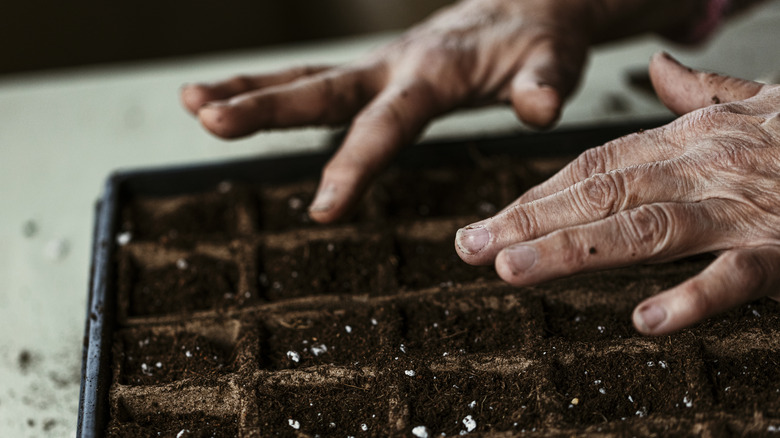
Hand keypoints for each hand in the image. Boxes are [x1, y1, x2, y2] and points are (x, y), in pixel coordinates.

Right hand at [181, 0, 609, 221]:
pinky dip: (271, 89)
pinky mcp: (375, 73)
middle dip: (265, 107)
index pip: (387, 123)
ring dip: (248, 91)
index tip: (321, 209)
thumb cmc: (540, 39)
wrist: (525, 6)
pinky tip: (230, 102)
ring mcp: (380, 67)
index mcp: (436, 73)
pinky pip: (316, 81)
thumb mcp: (554, 61)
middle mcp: (395, 65)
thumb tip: (540, 110)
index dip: (354, 165)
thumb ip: (543, 86)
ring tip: (190, 103)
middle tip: (207, 119)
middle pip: (322, 88)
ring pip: (305, 78)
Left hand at [455, 52, 779, 335]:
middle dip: (531, 221)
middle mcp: (706, 167)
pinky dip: (696, 297)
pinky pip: (740, 274)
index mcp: (692, 139)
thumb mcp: (759, 100)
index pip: (594, 165)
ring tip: (514, 272)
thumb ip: (701, 89)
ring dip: (576, 251)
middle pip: (601, 192)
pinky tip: (646, 321)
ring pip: (647, 228)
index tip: (487, 224)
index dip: (536, 195)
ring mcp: (747, 208)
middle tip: (471, 248)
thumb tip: (657, 64)